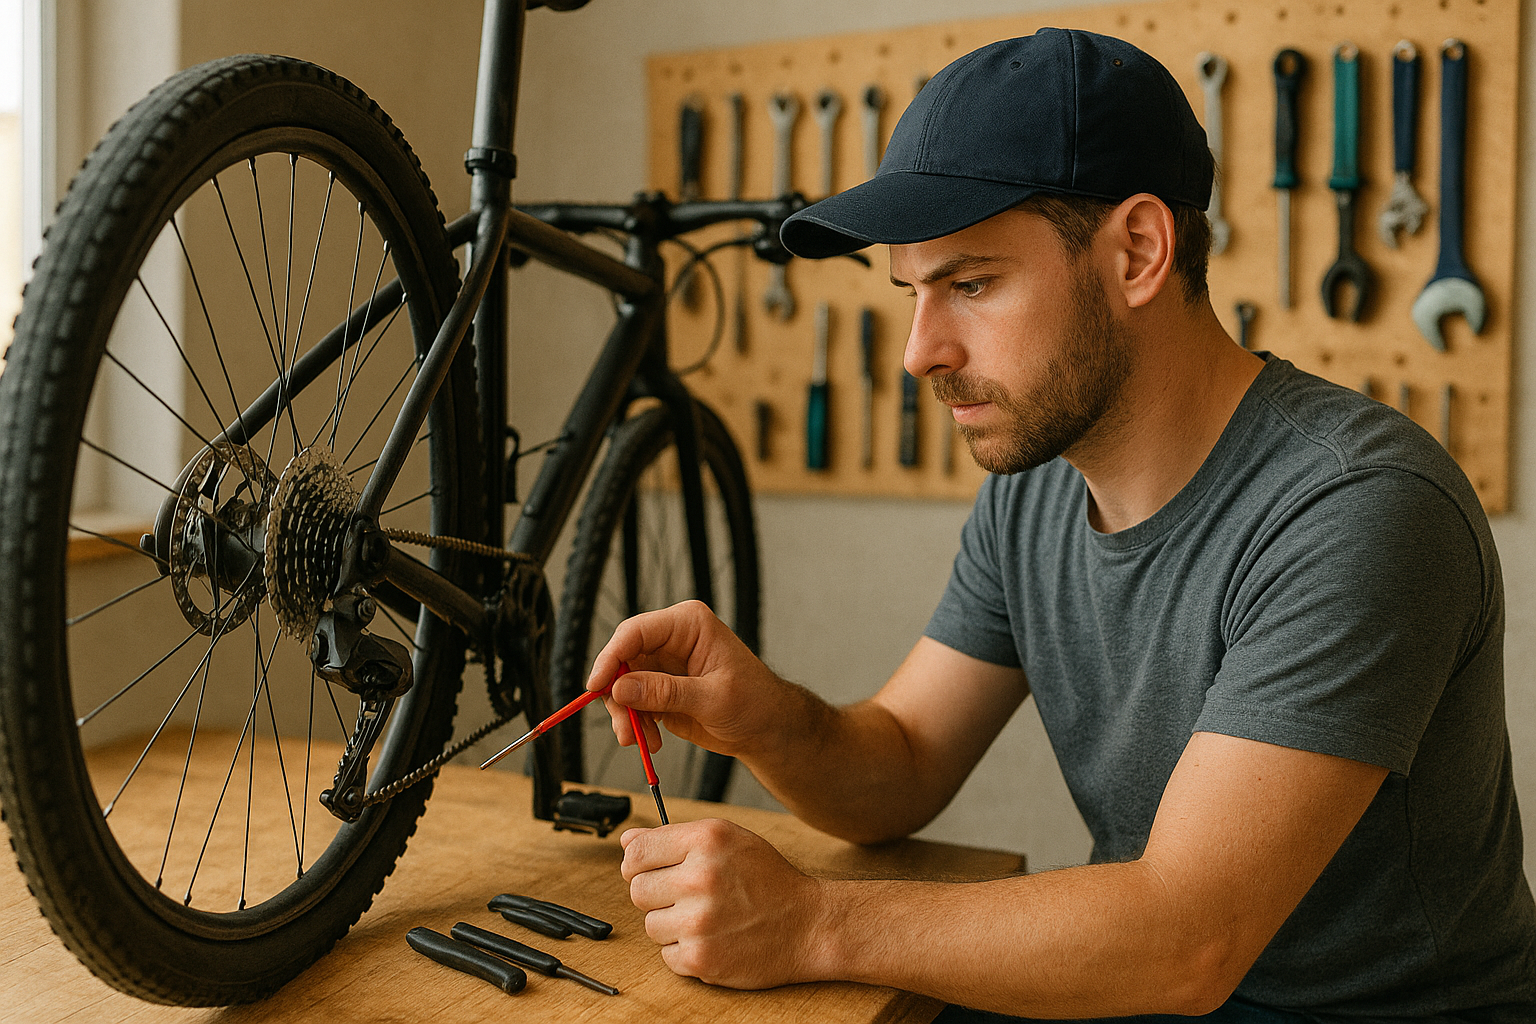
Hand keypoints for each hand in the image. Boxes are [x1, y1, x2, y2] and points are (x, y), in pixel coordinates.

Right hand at [588, 600, 790, 759]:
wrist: (768, 728)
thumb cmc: (755, 702)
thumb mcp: (713, 698)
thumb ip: (666, 692)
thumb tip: (622, 687)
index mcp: (688, 625)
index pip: (635, 632)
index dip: (611, 657)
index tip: (596, 685)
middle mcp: (671, 640)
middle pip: (622, 659)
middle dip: (617, 695)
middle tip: (624, 727)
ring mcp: (663, 665)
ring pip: (622, 685)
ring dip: (626, 715)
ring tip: (643, 741)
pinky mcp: (659, 689)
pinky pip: (632, 703)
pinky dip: (635, 724)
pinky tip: (651, 741)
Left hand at [620, 819, 826, 987]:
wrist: (809, 926)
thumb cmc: (768, 880)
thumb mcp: (728, 841)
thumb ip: (674, 838)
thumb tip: (627, 841)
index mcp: (706, 840)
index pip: (637, 852)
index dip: (638, 863)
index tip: (651, 870)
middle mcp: (700, 877)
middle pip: (638, 890)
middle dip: (658, 895)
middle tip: (690, 897)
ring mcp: (699, 921)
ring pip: (650, 924)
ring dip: (672, 925)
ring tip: (707, 918)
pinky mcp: (700, 958)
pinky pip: (667, 955)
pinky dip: (686, 951)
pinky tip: (714, 939)